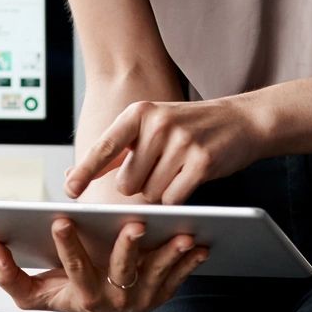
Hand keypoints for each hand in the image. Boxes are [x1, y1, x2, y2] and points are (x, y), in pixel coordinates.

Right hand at [0, 218, 209, 311]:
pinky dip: (190, 262)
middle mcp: (113, 301)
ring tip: (182, 233)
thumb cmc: (68, 296)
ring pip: (157, 276)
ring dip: (170, 255)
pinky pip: (178, 279)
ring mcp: (141, 301)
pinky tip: (201, 244)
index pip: (72, 268)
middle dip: (127, 248)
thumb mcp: (36, 294)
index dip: (66, 246)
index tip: (61, 219)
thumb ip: (10, 276)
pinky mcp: (161, 296)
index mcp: (81, 295)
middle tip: (134, 224)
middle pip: (121, 273)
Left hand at [63, 96, 269, 203]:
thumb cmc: (189, 128)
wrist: (242, 120)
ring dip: (161, 191)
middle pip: (127, 183)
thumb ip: (117, 151)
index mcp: (139, 113)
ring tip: (179, 169)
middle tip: (160, 168)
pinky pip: (173, 198)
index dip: (85, 171)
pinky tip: (190, 178)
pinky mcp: (201, 161)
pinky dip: (178, 196)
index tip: (70, 191)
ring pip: (150, 193)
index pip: (105, 147)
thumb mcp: (151, 126)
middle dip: (139, 186)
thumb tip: (72, 175)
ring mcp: (181, 142)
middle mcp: (157, 124)